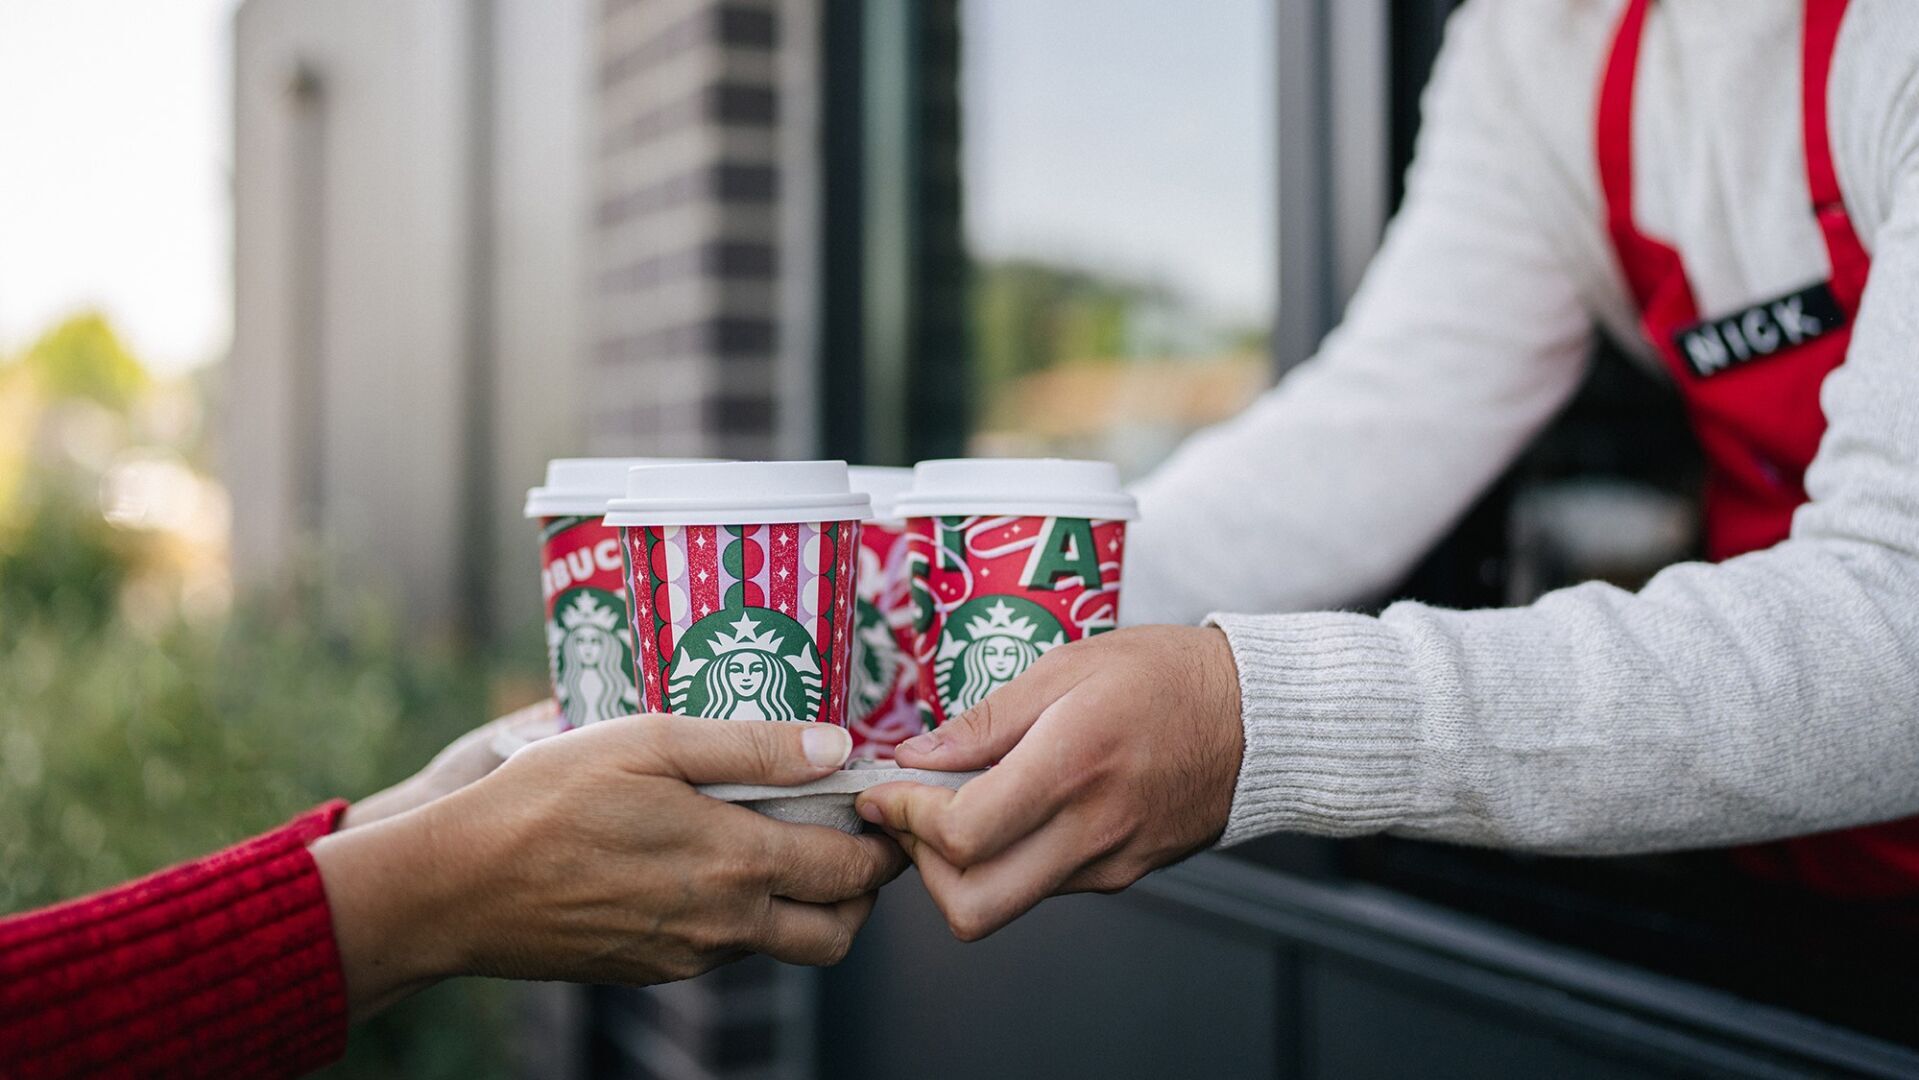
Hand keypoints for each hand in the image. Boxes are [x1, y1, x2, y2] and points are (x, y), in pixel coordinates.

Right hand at [312, 716, 905, 1018]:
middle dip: (861, 889)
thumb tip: (837, 747)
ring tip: (779, 841)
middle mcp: (724, 925)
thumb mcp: (650, 741)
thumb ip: (751, 746)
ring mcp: (687, 956)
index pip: (854, 872)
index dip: (885, 843)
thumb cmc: (547, 798)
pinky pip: (724, 951)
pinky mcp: (651, 970)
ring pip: (782, 946)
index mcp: (736, 863)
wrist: (455, 888)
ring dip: (802, 905)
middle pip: (837, 931)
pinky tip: (708, 863)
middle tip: (849, 834)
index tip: (885, 809)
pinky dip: (742, 916)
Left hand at [855, 625, 1241, 940]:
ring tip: (955, 805)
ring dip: (959, 867)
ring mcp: (1107, 862)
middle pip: (972, 905)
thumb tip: (916, 755)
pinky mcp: (1120, 875)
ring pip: (1004, 903)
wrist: (1260, 719)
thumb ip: (987, 718)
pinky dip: (1005, 860)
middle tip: (910, 815)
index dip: (904, 818)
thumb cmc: (1169, 677)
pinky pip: (1042, 887)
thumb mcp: (1070, 665)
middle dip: (920, 867)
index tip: (884, 790)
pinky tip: (1008, 810)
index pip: (962, 834)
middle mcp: (1090, 829)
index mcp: (1072, 765)